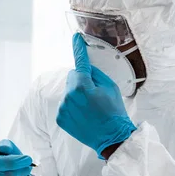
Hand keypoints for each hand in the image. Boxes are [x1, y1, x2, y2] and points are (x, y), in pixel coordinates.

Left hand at [56, 34, 135, 158]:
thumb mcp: (110, 87)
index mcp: (82, 86)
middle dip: (82, 80)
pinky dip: (73, 105)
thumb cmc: (114, 112)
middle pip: (73, 77)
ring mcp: (63, 108)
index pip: (80, 62)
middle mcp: (68, 96)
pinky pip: (66, 103)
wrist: (112, 138)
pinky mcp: (60, 118)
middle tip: (95, 93)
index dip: (78, 48)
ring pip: (69, 91)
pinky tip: (84, 114)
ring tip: (90, 107)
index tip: (75, 38)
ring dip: (77, 94)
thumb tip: (86, 68)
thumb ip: (96, 74)